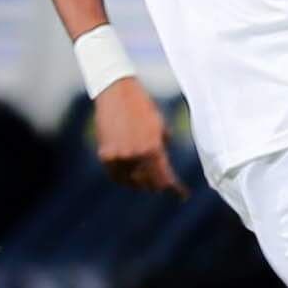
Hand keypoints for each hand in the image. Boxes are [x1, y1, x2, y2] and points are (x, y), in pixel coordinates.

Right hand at [92, 78, 186, 197]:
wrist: (116, 92)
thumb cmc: (142, 106)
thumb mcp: (159, 126)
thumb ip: (162, 147)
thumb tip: (163, 166)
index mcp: (153, 148)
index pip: (166, 178)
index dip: (175, 189)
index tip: (182, 195)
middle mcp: (136, 156)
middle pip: (149, 183)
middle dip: (158, 185)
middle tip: (164, 186)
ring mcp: (119, 156)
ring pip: (132, 182)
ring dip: (140, 182)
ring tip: (146, 181)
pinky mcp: (105, 154)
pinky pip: (116, 175)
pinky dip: (124, 178)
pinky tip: (130, 177)